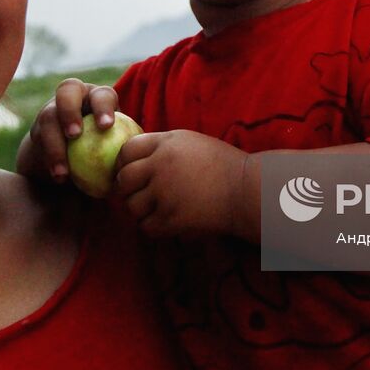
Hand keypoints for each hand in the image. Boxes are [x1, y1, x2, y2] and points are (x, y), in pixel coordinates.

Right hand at [16, 78, 119, 183]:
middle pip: (68, 89)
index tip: (106, 127)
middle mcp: (73, 98)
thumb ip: (127, 152)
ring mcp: (52, 111)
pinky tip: (60, 177)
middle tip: (75, 135)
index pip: (102, 94)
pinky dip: (50, 158)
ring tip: (64, 170)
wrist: (74, 162)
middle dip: (71, 109)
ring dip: (55, 142)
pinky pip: (40, 140)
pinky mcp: (38, 130)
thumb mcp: (118, 151)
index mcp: (98, 99)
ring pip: (49, 116)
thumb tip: (143, 163)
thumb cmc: (107, 156)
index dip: (104, 106)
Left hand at [115, 130, 251, 238]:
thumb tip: (133, 158)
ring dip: (139, 209)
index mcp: (166, 143)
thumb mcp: (191, 143)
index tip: (127, 171)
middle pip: (124, 179)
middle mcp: (161, 166)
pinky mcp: (172, 218)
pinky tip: (164, 221)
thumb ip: (162, 147)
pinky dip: (152, 226)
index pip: (127, 150)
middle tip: (135, 194)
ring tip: (154, 208)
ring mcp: (165, 193)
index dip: (123, 162)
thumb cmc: (223, 165)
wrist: (246, 190)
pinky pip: (146, 226)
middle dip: (126, 188)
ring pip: (132, 206)